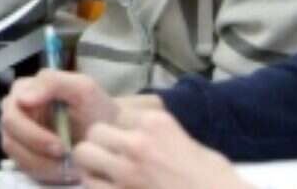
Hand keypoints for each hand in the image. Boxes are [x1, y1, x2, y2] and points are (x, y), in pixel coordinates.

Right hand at [0, 69, 121, 183]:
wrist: (105, 131)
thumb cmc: (94, 107)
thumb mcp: (81, 87)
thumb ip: (52, 82)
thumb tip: (22, 98)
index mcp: (23, 89)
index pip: (13, 112)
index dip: (31, 131)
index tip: (59, 143)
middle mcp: (14, 111)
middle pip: (11, 136)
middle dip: (39, 149)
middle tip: (65, 154)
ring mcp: (15, 134)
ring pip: (16, 155)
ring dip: (43, 163)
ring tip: (69, 164)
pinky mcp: (22, 153)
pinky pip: (24, 167)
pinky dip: (45, 170)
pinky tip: (64, 168)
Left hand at [76, 110, 249, 188]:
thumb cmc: (211, 177)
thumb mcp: (185, 142)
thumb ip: (155, 137)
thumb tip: (133, 138)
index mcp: (156, 123)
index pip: (116, 115)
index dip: (118, 131)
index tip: (122, 142)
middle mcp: (137, 142)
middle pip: (94, 132)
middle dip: (98, 144)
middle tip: (108, 158)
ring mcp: (127, 171)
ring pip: (84, 157)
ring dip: (92, 165)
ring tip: (105, 176)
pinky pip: (91, 186)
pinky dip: (96, 188)